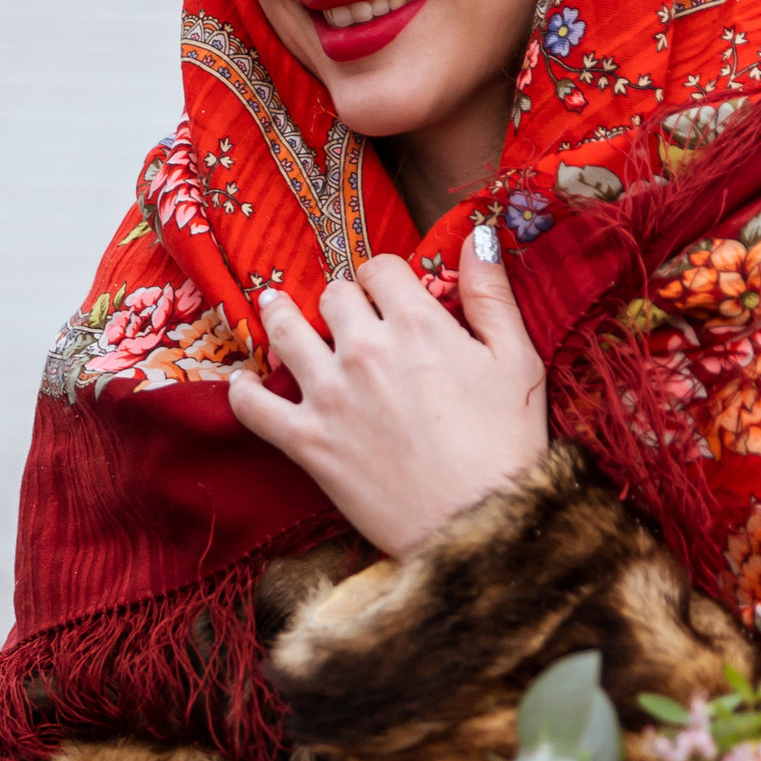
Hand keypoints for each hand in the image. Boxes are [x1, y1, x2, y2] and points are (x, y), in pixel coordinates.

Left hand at [224, 227, 546, 557]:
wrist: (480, 526)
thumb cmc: (507, 446)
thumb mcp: (518, 360)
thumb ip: (491, 294)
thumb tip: (477, 234)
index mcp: (418, 324)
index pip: (380, 269)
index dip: (382, 277)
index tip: (384, 292)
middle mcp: (366, 349)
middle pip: (332, 297)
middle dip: (339, 300)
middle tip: (341, 314)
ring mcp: (330, 395)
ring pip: (285, 332)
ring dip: (279, 316)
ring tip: (274, 309)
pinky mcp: (307, 441)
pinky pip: (253, 406)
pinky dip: (243, 392)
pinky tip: (245, 383)